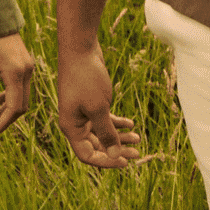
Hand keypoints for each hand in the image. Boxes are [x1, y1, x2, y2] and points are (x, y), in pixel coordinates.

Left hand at [0, 32, 34, 135]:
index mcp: (16, 71)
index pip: (14, 108)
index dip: (3, 123)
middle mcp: (26, 69)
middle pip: (21, 105)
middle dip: (5, 118)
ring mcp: (27, 64)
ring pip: (22, 96)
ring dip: (7, 108)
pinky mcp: (24, 61)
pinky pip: (20, 86)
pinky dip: (10, 96)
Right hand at [57, 41, 140, 168]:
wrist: (80, 48)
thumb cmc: (86, 78)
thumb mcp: (99, 108)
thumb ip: (107, 133)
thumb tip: (115, 155)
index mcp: (71, 127)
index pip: (88, 155)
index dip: (106, 161)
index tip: (124, 161)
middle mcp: (75, 122)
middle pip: (96, 145)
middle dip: (116, 150)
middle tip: (137, 154)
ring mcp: (82, 111)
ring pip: (102, 131)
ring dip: (119, 136)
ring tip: (138, 138)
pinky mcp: (90, 100)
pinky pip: (104, 118)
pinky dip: (117, 122)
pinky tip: (131, 123)